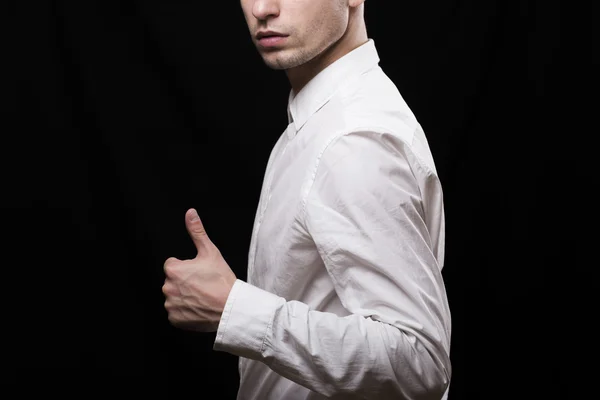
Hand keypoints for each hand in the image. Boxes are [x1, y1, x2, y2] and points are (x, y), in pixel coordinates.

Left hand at [162, 208, 236, 331]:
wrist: (230, 307)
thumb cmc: (221, 280)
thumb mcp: (210, 252)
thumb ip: (197, 231)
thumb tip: (190, 213)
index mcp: (173, 270)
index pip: (173, 265)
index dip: (187, 268)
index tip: (199, 273)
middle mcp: (167, 288)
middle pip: (173, 281)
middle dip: (184, 282)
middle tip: (203, 285)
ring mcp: (170, 305)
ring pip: (174, 297)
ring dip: (184, 297)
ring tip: (202, 297)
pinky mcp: (175, 319)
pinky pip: (176, 313)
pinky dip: (185, 312)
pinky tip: (199, 308)